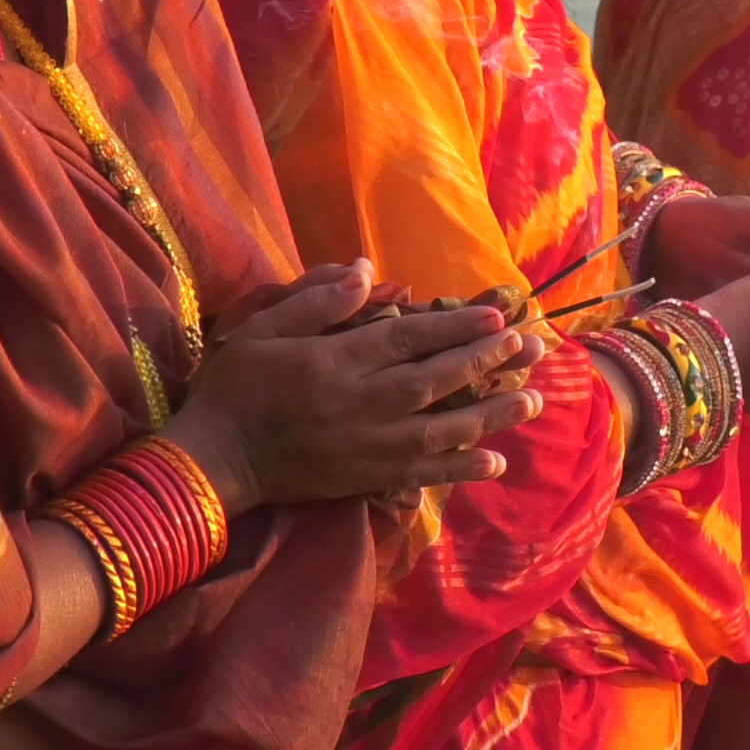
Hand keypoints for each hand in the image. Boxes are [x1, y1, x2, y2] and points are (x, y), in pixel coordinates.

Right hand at [163, 260, 547, 516]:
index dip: (457, 328)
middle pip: (437, 379)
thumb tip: (368, 271)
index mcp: (338, 362)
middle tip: (530, 346)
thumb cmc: (236, 388)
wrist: (214, 461)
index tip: (496, 318)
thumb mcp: (264, 329)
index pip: (409, 339)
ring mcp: (370, 445)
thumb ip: (318, 301)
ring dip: (493, 412)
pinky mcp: (369, 478)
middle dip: (487, 361)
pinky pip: (424, 474)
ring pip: (444, 427)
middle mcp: (363, 403)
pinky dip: (462, 468)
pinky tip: (497, 460)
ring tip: (535, 399)